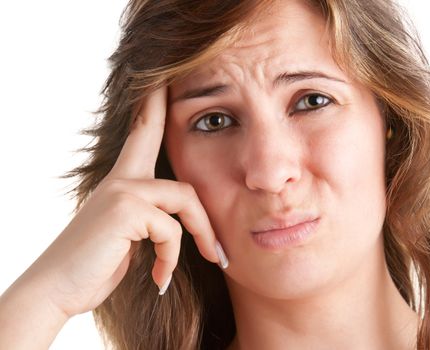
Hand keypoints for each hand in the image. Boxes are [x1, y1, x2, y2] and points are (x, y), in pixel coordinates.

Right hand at [22, 86, 225, 317]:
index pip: (143, 133)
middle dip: (205, 221)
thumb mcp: (126, 238)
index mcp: (122, 182)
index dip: (155, 105)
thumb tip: (174, 225)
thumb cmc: (92, 267)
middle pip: (183, 182)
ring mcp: (123, 190)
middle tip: (219, 255)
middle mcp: (122, 179)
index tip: (165, 79)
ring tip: (198, 268)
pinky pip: (171, 230)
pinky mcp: (125, 208)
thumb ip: (149, 220)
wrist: (54, 291)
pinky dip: (170, 259)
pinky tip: (159, 279)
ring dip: (198, 238)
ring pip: (185, 201)